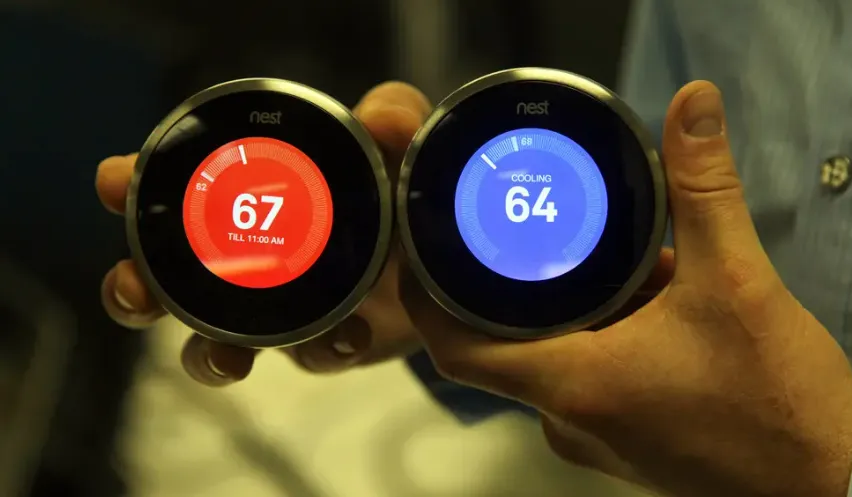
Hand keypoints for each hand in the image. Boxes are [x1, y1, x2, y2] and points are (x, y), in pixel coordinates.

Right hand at [96, 82, 430, 385]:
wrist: (440, 263)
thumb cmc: (398, 193)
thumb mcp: (397, 147)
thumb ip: (393, 118)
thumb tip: (378, 115)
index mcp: (247, 198)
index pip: (172, 189)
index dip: (132, 184)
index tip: (113, 182)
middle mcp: (244, 258)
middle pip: (163, 281)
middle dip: (135, 288)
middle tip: (136, 293)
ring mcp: (276, 310)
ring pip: (212, 342)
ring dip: (207, 354)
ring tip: (227, 358)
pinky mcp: (320, 345)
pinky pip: (310, 359)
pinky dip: (325, 351)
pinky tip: (348, 338)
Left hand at [399, 81, 851, 496]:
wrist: (828, 481)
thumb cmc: (778, 403)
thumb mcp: (738, 282)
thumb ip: (705, 189)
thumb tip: (691, 108)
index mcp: (574, 382)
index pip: (455, 346)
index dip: (424, 298)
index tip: (423, 250)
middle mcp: (567, 417)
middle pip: (498, 343)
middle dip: (511, 284)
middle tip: (522, 227)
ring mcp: (592, 436)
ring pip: (546, 358)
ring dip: (566, 308)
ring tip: (606, 260)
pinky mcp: (620, 441)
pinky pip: (581, 377)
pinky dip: (595, 336)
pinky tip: (642, 303)